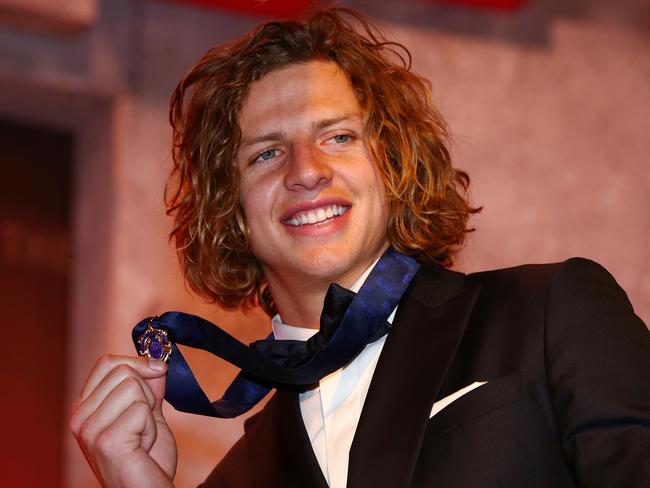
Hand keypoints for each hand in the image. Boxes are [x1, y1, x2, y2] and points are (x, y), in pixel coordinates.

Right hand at [70, 355, 176, 486]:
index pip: (106, 363)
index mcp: (85, 407)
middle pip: (123, 371)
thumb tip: (154, 360)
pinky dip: (151, 428)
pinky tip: (142, 448)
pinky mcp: (106, 440)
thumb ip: (147, 386)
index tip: (157, 371)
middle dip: (147, 393)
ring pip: (134, 386)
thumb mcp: (147, 413)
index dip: (137, 361)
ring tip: (141, 438)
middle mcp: (80, 417)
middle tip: (143, 424)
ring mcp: (89, 429)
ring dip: (149, 413)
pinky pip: (142, 408)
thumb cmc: (146, 459)